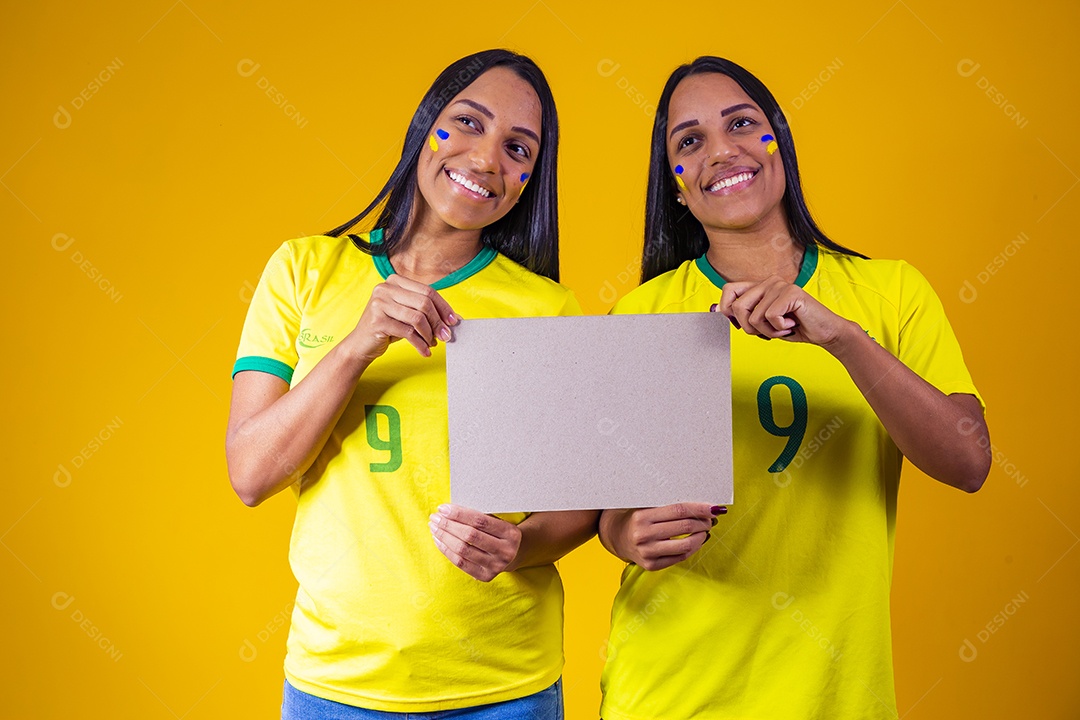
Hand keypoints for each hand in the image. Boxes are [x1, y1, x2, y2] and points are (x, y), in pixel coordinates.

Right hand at [347, 274, 457, 361]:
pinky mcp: (378, 321)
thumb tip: (456, 318)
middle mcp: (385, 288)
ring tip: (432, 344)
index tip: (453, 321)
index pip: (427, 291)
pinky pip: (408, 332)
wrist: (360, 345)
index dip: (443, 307)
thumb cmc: (387, 328)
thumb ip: (427, 312)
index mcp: (395, 281)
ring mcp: (379, 303)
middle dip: (438, 322)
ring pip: (417, 318)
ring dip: (429, 334)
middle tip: (446, 336)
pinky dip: (420, 344)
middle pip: (424, 303)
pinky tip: (424, 351)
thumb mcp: (408, 316)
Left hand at [429, 504, 522, 581]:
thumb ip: (478, 517)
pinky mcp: (486, 576)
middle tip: (434, 517)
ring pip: (463, 550)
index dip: (459, 514)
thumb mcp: (497, 521)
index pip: (480, 521)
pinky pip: (461, 563)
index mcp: (510, 533)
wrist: (515, 554)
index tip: (443, 508)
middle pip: (470, 536)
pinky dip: (446, 551)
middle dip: (448, 525)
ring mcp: (496, 566)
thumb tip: (448, 510)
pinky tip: (438, 541)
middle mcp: (505, 551)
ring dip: (444, 537)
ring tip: (434, 527)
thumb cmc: (499, 532)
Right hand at [599, 503, 721, 570]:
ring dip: (701, 537)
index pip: (679, 510)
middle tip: (711, 518)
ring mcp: (647, 552)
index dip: (700, 509)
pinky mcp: (651, 565)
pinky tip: (696, 541)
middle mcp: (643, 535)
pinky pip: (680, 557)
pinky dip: (693, 548)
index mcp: (642, 516)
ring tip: (705, 530)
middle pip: (685, 527)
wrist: (616, 536)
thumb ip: (670, 506)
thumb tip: (702, 507)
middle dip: (703, 522)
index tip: (715, 508)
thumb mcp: (647, 506)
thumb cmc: (637, 517)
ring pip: (686, 545)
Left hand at [716, 276, 851, 347]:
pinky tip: (792, 324)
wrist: (824, 332)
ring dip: (767, 331)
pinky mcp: (790, 292)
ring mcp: (779, 285)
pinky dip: (779, 329)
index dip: (727, 310)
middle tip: (768, 331)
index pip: (728, 290)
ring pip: (753, 316)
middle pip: (737, 307)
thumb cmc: (794, 327)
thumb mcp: (763, 323)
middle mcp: (768, 281)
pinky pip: (770, 317)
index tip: (740, 325)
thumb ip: (742, 315)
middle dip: (750, 328)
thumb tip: (714, 309)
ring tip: (783, 327)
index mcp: (759, 286)